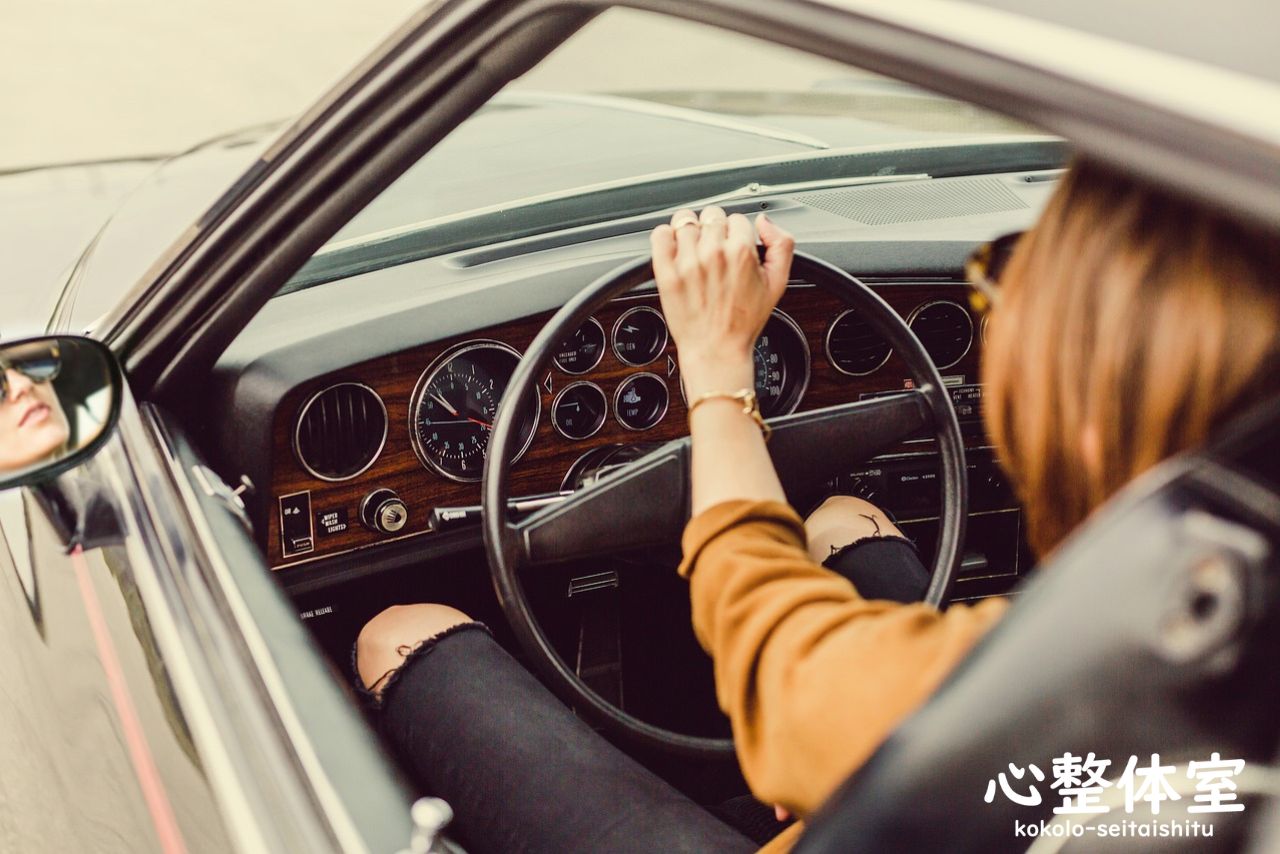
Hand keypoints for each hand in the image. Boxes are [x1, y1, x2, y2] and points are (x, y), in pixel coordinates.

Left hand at [650, 206, 794, 398]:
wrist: (716, 349)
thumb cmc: (744, 321)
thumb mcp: (778, 282)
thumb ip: (782, 244)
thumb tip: (764, 221)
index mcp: (741, 252)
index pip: (737, 218)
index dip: (737, 233)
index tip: (733, 248)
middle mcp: (713, 253)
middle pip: (712, 216)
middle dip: (715, 231)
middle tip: (715, 252)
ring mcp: (687, 262)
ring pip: (686, 221)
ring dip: (691, 232)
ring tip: (695, 252)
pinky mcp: (666, 272)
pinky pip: (660, 234)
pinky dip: (665, 236)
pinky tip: (674, 249)